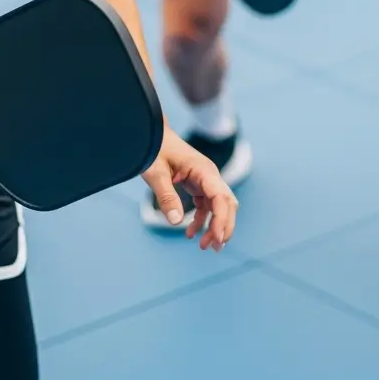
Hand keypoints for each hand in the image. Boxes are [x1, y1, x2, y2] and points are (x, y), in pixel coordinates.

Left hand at [141, 130, 237, 251]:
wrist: (151, 131)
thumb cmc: (153, 147)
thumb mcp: (155, 172)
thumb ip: (165, 196)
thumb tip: (176, 222)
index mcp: (204, 170)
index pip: (221, 198)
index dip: (222, 219)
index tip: (218, 238)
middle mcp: (209, 175)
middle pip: (227, 204)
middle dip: (224, 226)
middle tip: (215, 248)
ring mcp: (205, 180)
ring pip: (219, 207)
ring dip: (215, 226)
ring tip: (205, 247)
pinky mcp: (197, 184)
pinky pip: (205, 206)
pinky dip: (201, 220)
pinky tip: (190, 233)